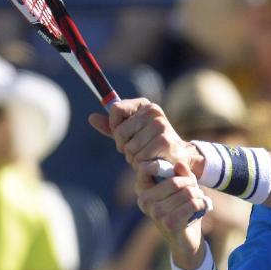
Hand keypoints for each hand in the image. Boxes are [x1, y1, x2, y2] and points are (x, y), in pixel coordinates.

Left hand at [88, 98, 203, 175]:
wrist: (179, 157)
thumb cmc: (151, 144)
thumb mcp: (131, 133)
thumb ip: (112, 126)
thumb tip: (91, 118)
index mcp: (144, 105)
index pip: (116, 109)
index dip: (114, 126)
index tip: (123, 136)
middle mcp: (153, 111)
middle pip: (120, 131)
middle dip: (123, 146)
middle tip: (135, 150)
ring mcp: (160, 126)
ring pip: (129, 147)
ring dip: (133, 157)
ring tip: (144, 157)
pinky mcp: (165, 142)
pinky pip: (139, 156)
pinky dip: (141, 164)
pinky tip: (150, 162)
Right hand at [132, 158, 206, 268]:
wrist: (186, 241)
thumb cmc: (183, 210)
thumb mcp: (182, 189)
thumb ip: (181, 175)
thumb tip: (179, 163)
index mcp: (143, 192)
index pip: (146, 169)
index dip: (164, 167)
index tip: (178, 175)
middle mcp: (145, 202)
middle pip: (175, 182)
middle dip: (191, 184)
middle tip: (197, 191)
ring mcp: (156, 213)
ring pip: (187, 193)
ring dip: (198, 195)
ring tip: (199, 200)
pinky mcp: (169, 223)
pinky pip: (192, 204)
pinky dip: (202, 204)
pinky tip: (201, 208)